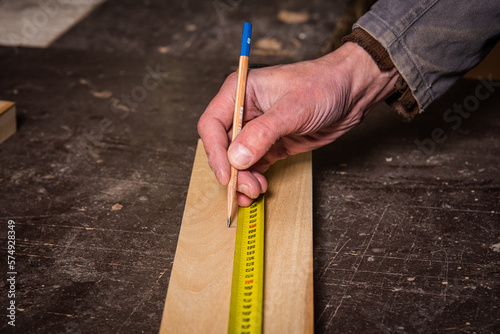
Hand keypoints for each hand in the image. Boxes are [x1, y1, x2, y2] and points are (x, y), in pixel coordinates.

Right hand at [198, 42, 397, 205]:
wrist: (352, 92)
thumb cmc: (324, 85)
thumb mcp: (292, 108)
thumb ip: (262, 133)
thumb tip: (237, 158)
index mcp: (240, 91)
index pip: (212, 124)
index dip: (215, 152)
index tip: (226, 174)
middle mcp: (244, 111)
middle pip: (222, 146)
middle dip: (230, 170)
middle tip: (244, 188)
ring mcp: (257, 130)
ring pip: (236, 160)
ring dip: (240, 179)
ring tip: (254, 191)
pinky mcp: (271, 145)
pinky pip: (253, 166)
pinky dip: (252, 179)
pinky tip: (259, 188)